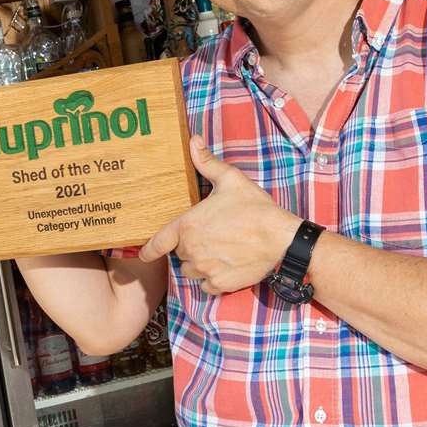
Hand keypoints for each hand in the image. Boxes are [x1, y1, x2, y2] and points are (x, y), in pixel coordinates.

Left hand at [139, 136, 301, 294]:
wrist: (282, 239)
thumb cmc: (255, 208)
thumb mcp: (231, 180)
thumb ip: (207, 162)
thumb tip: (193, 141)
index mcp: (188, 226)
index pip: (158, 243)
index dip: (148, 250)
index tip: (143, 254)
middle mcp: (192, 250)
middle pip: (180, 253)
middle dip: (189, 246)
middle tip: (209, 236)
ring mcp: (205, 269)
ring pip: (191, 270)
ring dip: (198, 263)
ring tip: (217, 250)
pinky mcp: (220, 284)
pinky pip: (207, 285)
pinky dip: (212, 278)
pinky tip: (226, 265)